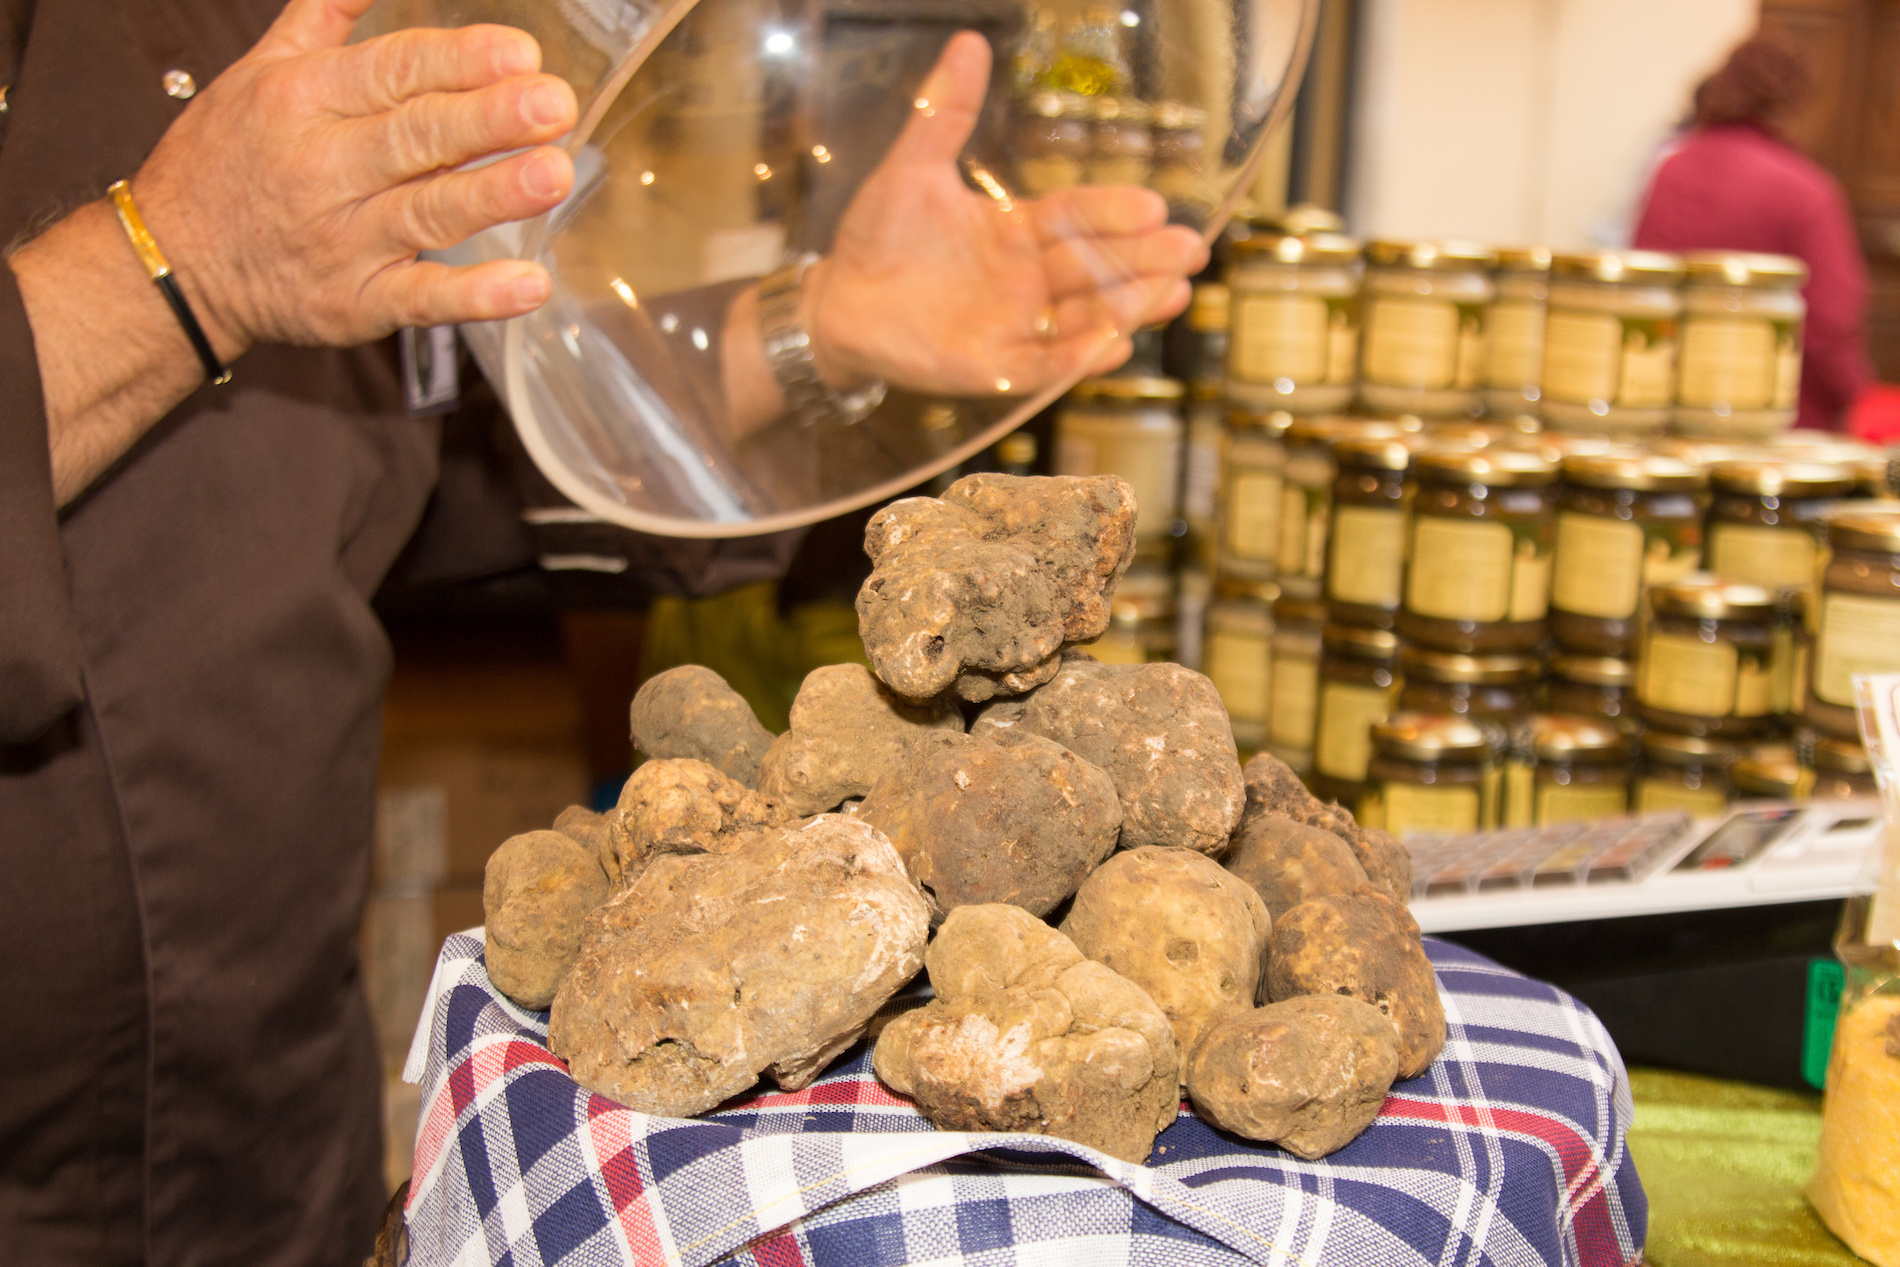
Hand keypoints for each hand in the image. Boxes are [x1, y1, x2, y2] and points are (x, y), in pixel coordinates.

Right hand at [130, 0, 577, 357]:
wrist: (172, 263)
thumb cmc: (227, 160)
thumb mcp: (260, 69)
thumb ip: (326, 17)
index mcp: (304, 98)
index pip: (393, 71)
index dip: (458, 61)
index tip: (521, 53)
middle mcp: (323, 166)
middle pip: (415, 136)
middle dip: (487, 119)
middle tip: (553, 103)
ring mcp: (342, 240)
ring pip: (426, 211)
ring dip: (493, 194)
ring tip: (553, 173)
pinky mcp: (355, 303)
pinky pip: (421, 298)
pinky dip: (475, 296)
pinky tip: (527, 285)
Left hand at [804, 32, 1207, 397]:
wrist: (837, 305)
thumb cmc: (876, 238)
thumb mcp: (913, 170)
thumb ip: (945, 114)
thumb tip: (969, 42)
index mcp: (1015, 232)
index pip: (1074, 217)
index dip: (1110, 212)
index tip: (1152, 203)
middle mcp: (1025, 281)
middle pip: (1094, 269)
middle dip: (1142, 261)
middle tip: (1190, 248)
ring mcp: (1014, 326)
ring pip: (1082, 318)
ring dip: (1127, 309)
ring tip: (1173, 294)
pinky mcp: (992, 369)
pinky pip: (1042, 366)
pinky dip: (1076, 360)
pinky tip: (1113, 347)